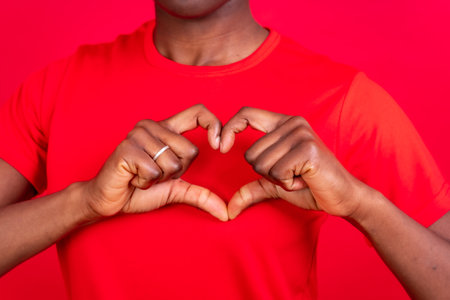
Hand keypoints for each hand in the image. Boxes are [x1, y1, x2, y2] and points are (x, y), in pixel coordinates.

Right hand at [83, 104, 227, 221]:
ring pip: (173, 163)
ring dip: (160, 178)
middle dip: (177, 172)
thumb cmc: (140, 190)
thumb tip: (226, 213)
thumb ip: (201, 195)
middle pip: (190, 150)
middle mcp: (152, 126)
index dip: (213, 124)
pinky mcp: (126, 148)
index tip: (218, 145)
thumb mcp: (176, 190)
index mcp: (167, 129)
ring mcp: (138, 135)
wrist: (109, 201)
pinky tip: (133, 178)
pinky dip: (146, 182)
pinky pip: (154, 171)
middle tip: (155, 173)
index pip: (197, 112)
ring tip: (142, 175)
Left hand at [220, 107, 369, 219]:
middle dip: (266, 173)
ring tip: (299, 176)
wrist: (344, 197)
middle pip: (250, 153)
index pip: (246, 113)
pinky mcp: (308, 149)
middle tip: (291, 174)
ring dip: (278, 180)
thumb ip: (252, 188)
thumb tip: (229, 209)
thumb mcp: (275, 184)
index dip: (229, 128)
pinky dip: (288, 184)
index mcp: (283, 123)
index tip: (221, 147)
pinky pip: (276, 172)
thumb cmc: (310, 186)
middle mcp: (292, 123)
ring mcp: (301, 134)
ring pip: (261, 164)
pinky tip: (305, 180)